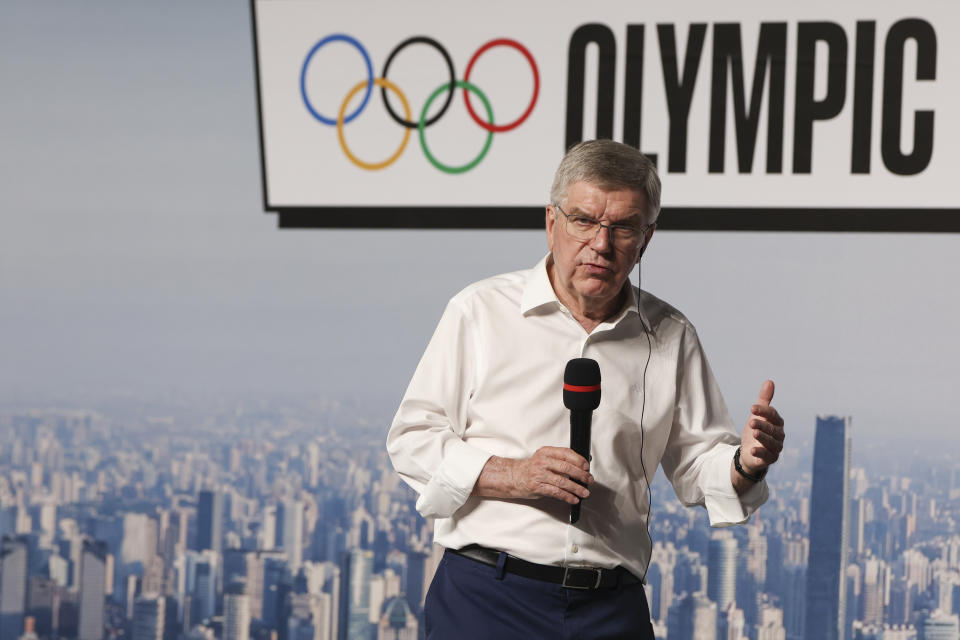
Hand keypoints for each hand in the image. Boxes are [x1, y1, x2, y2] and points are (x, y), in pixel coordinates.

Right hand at [473, 446, 593, 504]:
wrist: (512, 477)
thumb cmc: (530, 469)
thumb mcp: (543, 458)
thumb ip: (558, 460)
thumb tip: (579, 467)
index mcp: (546, 452)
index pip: (566, 453)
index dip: (579, 460)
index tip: (586, 467)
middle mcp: (542, 462)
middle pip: (566, 467)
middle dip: (581, 475)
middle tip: (589, 480)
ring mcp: (539, 475)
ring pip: (562, 481)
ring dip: (576, 488)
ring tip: (584, 492)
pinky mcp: (537, 487)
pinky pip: (555, 492)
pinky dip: (566, 496)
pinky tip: (573, 499)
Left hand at [739, 380, 784, 474]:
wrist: (749, 451)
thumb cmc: (756, 430)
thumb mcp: (757, 415)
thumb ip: (764, 400)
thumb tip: (770, 381)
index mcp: (777, 423)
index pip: (773, 415)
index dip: (763, 411)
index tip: (751, 408)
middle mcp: (779, 435)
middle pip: (772, 429)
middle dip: (762, 425)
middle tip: (751, 421)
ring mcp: (775, 448)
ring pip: (771, 443)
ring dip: (762, 438)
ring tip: (753, 433)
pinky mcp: (770, 459)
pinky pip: (767, 456)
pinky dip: (760, 453)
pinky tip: (752, 450)